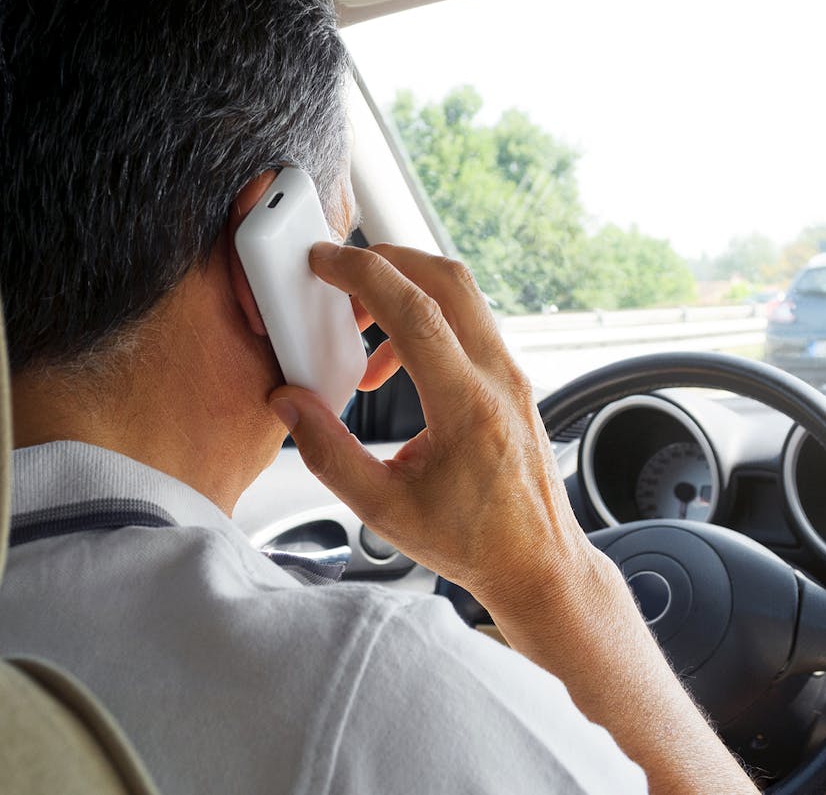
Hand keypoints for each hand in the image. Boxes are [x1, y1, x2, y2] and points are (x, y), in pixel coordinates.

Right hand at [267, 243, 594, 606]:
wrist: (536, 564)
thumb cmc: (472, 542)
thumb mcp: (383, 509)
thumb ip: (328, 452)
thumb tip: (289, 404)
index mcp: (468, 407)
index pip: (415, 312)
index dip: (364, 275)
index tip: (325, 262)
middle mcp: (498, 379)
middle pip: (447, 278)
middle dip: (387, 261)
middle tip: (340, 275)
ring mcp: (511, 376)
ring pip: (461, 296)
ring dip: (406, 294)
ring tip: (360, 334)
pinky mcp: (511, 381)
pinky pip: (467, 325)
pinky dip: (425, 323)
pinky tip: (392, 367)